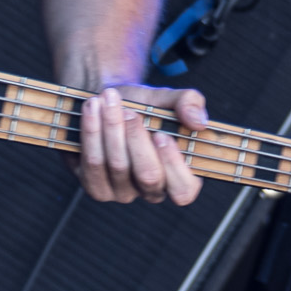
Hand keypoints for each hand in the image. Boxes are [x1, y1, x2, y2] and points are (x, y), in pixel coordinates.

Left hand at [75, 84, 207, 205]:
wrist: (107, 102)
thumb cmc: (143, 105)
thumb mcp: (167, 98)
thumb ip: (189, 103)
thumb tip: (198, 122)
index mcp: (177, 176)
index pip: (183, 190)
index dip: (174, 165)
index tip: (162, 135)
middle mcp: (150, 190)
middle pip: (148, 176)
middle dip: (137, 139)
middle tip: (130, 112)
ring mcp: (122, 192)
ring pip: (117, 167)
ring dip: (111, 128)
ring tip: (106, 100)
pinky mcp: (95, 186)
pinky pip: (92, 164)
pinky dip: (91, 132)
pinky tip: (92, 110)